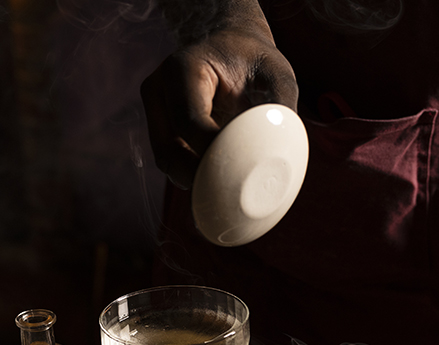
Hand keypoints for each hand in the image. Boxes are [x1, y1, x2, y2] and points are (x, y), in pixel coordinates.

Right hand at [141, 2, 297, 188]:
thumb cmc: (255, 62)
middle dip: (197, 179)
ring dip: (193, 181)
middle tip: (230, 200)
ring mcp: (154, 109)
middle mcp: (159, 88)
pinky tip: (218, 188)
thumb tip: (284, 158)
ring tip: (226, 197)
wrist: (230, 49)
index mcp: (182, 69)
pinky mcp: (158, 127)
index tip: (240, 177)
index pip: (190, 123)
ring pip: (166, 160)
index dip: (210, 155)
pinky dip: (193, 176)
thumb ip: (281, 108)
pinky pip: (171, 160)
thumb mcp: (277, 73)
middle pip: (169, 150)